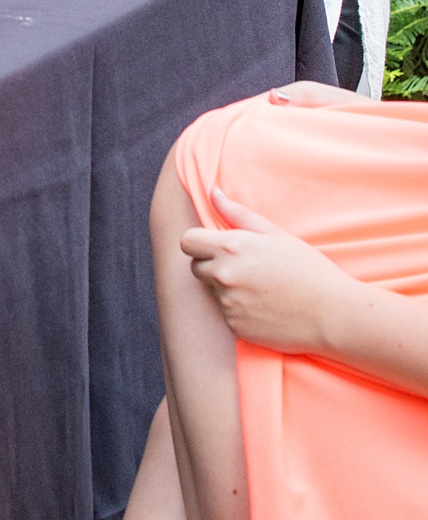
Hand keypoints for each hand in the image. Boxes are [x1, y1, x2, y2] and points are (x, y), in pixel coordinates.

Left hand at [181, 187, 352, 353]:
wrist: (332, 315)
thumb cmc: (307, 269)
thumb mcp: (275, 234)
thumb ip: (237, 213)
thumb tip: (213, 192)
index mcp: (231, 247)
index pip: (187, 242)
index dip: (199, 243)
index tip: (215, 246)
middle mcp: (224, 275)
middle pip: (196, 267)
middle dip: (211, 265)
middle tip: (244, 268)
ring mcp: (228, 304)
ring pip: (211, 292)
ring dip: (226, 289)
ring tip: (260, 288)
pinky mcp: (235, 327)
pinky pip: (226, 314)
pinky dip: (238, 311)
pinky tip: (264, 308)